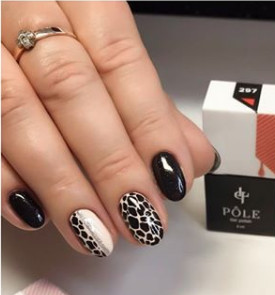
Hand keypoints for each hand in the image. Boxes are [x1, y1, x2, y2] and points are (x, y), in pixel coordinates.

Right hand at [1, 1, 216, 255]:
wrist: (4, 17)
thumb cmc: (61, 39)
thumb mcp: (113, 61)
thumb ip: (155, 106)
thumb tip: (196, 157)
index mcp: (80, 0)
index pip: (120, 61)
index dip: (150, 124)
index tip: (173, 179)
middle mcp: (24, 11)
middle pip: (70, 88)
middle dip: (111, 164)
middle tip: (141, 220)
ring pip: (15, 112)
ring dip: (62, 185)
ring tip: (97, 233)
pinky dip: (2, 179)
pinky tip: (34, 214)